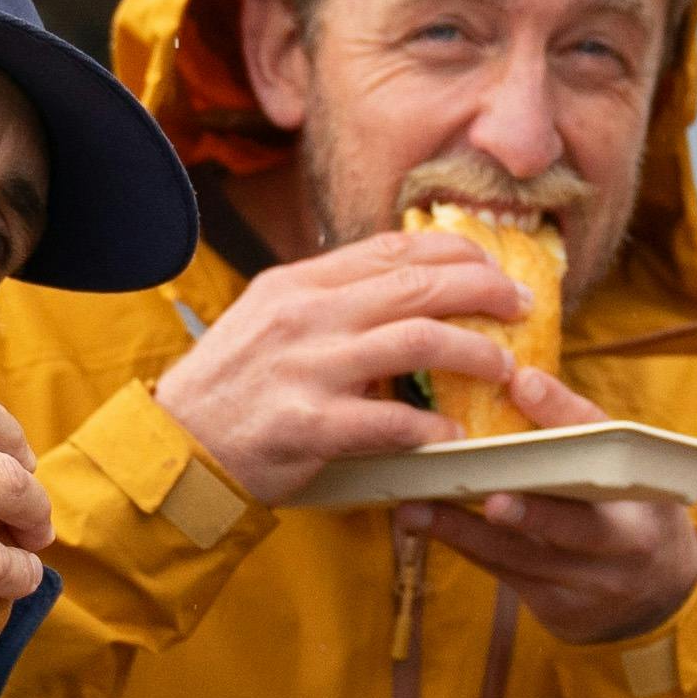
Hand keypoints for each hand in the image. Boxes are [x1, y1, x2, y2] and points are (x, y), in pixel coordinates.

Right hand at [152, 227, 529, 506]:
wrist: (175, 448)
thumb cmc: (231, 390)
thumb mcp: (269, 322)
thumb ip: (328, 302)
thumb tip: (398, 287)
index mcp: (298, 284)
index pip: (392, 249)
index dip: (454, 253)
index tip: (493, 266)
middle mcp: (305, 316)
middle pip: (417, 286)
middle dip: (483, 291)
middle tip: (520, 306)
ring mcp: (308, 369)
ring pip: (418, 341)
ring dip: (475, 352)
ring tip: (504, 368)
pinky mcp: (311, 425)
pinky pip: (392, 422)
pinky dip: (434, 429)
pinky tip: (455, 436)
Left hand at [416, 362, 696, 640]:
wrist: (660, 595)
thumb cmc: (631, 509)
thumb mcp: (625, 466)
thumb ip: (576, 424)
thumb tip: (521, 379)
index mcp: (644, 491)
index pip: (609, 449)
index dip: (567, 416)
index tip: (524, 384)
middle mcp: (625, 545)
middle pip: (575, 524)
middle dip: (531, 511)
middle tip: (490, 496)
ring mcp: (590, 585)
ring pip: (522, 556)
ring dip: (464, 530)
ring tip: (416, 508)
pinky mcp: (557, 610)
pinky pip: (504, 574)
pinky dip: (465, 547)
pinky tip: (426, 526)